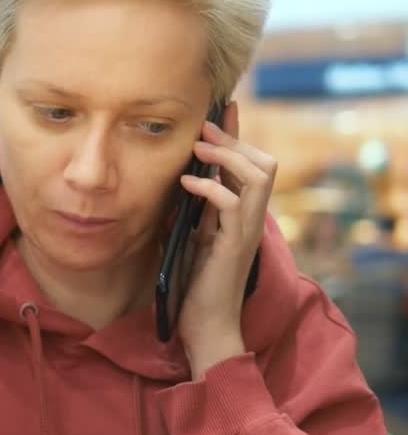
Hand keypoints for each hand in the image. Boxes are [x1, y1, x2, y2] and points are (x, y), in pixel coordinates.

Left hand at [177, 102, 276, 374]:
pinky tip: (187, 185)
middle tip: (205, 127)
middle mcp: (250, 218)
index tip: (222, 108)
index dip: (238, 135)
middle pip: (264, 162)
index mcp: (240, 215)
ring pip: (259, 174)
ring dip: (228, 155)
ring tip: (198, 147)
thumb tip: (171, 183)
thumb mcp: (188, 239)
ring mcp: (246, 230)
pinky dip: (210, 187)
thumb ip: (189, 212)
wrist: (206, 326)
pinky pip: (232, 202)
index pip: (248, 164)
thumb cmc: (196, 286)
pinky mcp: (235, 244)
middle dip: (235, 139)